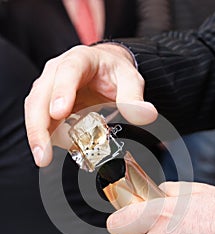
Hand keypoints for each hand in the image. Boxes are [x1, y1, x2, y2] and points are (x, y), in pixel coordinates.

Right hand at [24, 43, 156, 166]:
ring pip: (35, 110)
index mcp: (80, 59)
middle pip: (40, 96)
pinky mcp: (47, 102)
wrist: (104, 69)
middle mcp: (57, 71)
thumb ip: (134, 98)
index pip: (68, 72)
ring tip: (44, 159)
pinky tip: (55, 150)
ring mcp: (49, 87)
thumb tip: (146, 115)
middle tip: (43, 154)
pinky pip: (42, 121)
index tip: (59, 113)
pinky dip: (47, 137)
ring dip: (38, 136)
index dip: (61, 92)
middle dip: (39, 126)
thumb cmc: (114, 73)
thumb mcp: (130, 80)